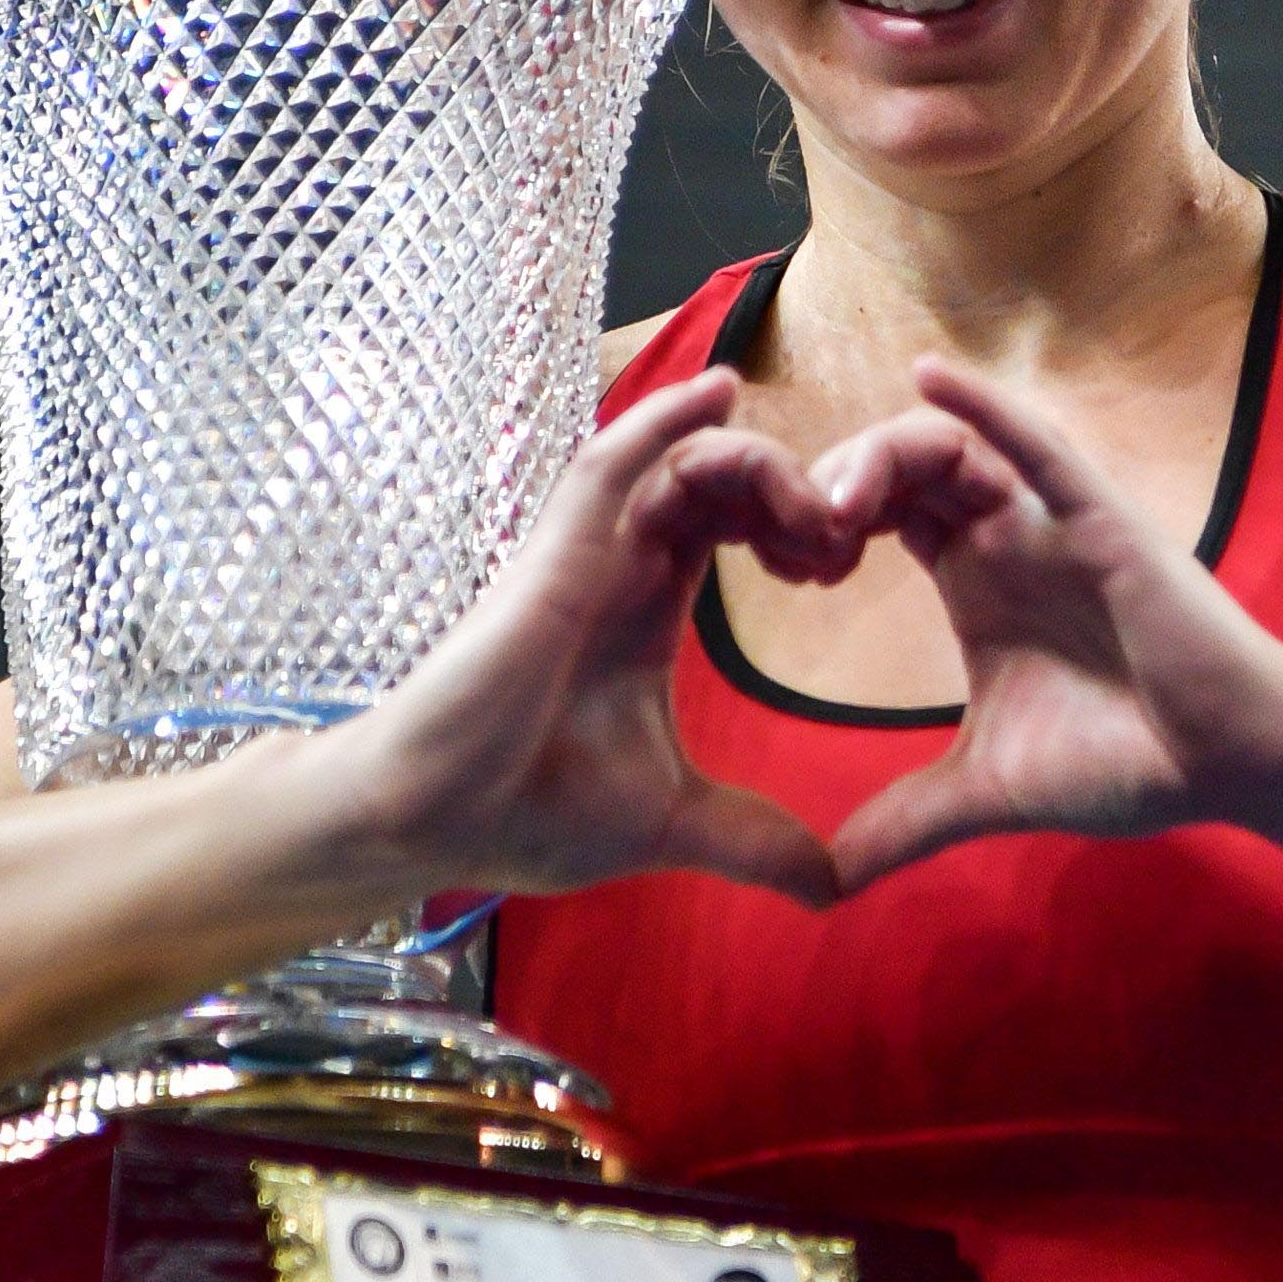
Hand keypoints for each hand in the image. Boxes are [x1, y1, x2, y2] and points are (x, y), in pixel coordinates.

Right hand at [335, 368, 862, 904]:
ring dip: (757, 466)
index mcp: (650, 606)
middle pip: (721, 483)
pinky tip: (721, 392)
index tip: (842, 565)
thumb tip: (833, 889)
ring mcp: (583, 552)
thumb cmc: (529, 810)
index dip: (794, 524)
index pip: (734, 526)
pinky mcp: (551, 554)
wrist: (437, 824)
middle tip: (845, 538)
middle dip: (792, 492)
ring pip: (681, 463)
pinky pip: (610, 464)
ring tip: (814, 507)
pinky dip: (663, 420)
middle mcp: (620, 564)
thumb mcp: (674, 823)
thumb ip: (754, 841)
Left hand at [810, 356, 1282, 889]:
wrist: (1232, 767)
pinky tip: (926, 375)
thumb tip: (825, 881)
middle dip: (833, 484)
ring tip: (833, 501)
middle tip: (791, 538)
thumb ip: (908, 821)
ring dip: (884, 456)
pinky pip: (1039, 446)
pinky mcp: (1102, 522)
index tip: (779, 569)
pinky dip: (983, 407)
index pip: (879, 514)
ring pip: (952, 449)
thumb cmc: (1129, 761)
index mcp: (974, 581)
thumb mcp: (989, 792)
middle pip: (900, 470)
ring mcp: (1053, 522)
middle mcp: (1007, 537)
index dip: (816, 521)